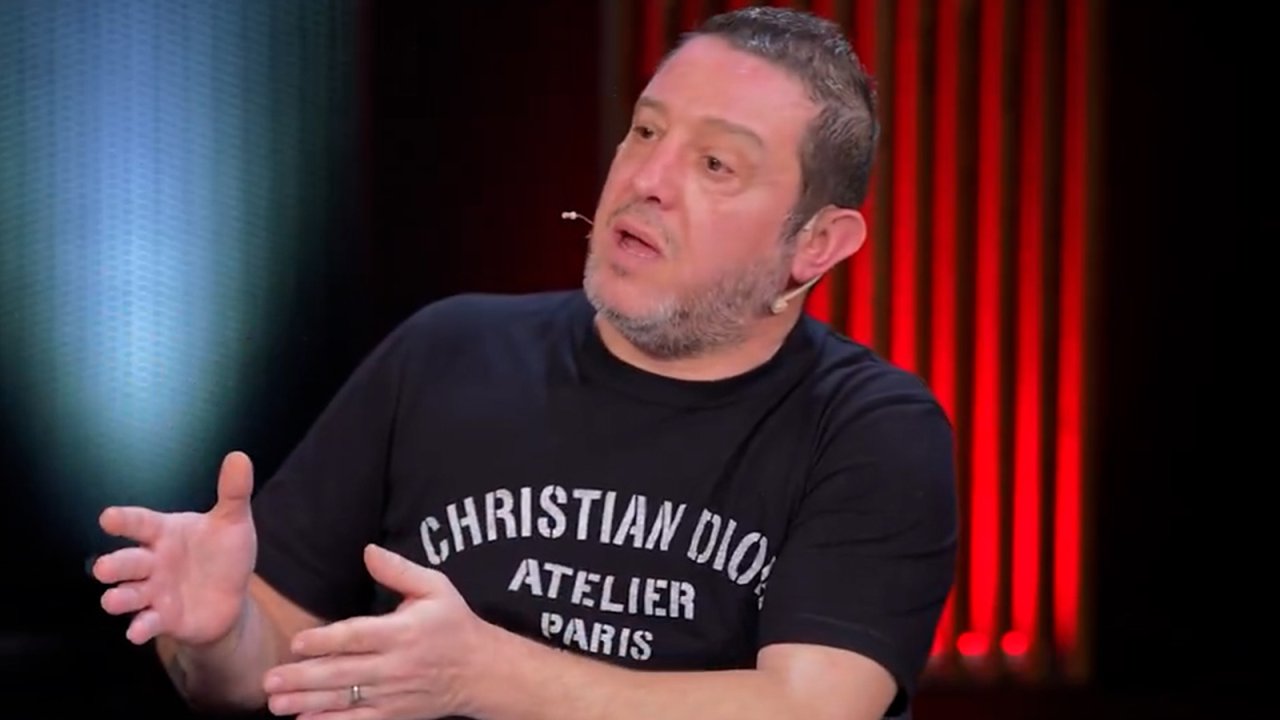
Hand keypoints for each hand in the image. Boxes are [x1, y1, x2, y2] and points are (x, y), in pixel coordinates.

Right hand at [93, 451, 257, 645]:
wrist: (232, 598)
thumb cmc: (223, 554)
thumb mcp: (233, 522)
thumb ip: (233, 492)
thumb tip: (239, 457)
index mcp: (165, 533)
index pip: (141, 523)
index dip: (124, 521)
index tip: (107, 517)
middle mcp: (153, 562)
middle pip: (128, 562)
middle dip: (115, 564)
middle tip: (104, 567)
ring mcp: (155, 592)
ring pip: (128, 594)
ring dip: (119, 598)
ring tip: (112, 600)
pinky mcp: (163, 619)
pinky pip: (147, 623)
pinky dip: (140, 627)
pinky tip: (137, 632)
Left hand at [263, 544, 494, 719]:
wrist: (481, 672)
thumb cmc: (454, 624)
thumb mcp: (436, 587)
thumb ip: (399, 570)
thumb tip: (368, 551)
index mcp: (403, 632)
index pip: (358, 636)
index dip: (326, 640)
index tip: (297, 642)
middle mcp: (395, 666)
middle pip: (343, 673)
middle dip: (304, 677)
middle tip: (270, 680)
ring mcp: (393, 694)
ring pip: (345, 700)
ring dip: (308, 702)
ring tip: (276, 704)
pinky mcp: (394, 714)